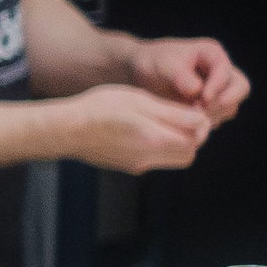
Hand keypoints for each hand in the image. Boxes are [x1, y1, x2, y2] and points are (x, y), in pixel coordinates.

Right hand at [60, 84, 212, 173]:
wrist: (66, 129)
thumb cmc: (99, 109)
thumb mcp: (139, 100)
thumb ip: (172, 113)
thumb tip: (200, 120)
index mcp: (155, 139)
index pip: (196, 138)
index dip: (200, 124)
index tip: (191, 109)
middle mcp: (149, 158)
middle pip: (188, 154)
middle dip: (191, 136)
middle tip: (180, 117)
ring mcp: (138, 165)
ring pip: (172, 159)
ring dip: (175, 143)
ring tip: (161, 123)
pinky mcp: (127, 166)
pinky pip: (154, 160)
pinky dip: (157, 147)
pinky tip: (141, 130)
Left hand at [127, 37, 249, 124]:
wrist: (138, 74)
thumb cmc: (151, 63)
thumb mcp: (163, 64)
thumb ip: (179, 75)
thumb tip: (196, 90)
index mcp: (212, 54)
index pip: (226, 73)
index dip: (217, 87)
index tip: (203, 99)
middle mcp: (220, 71)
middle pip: (240, 88)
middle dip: (225, 102)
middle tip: (203, 113)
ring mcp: (217, 89)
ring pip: (231, 105)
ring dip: (216, 114)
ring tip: (193, 119)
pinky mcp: (209, 105)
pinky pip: (218, 116)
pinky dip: (207, 122)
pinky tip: (190, 124)